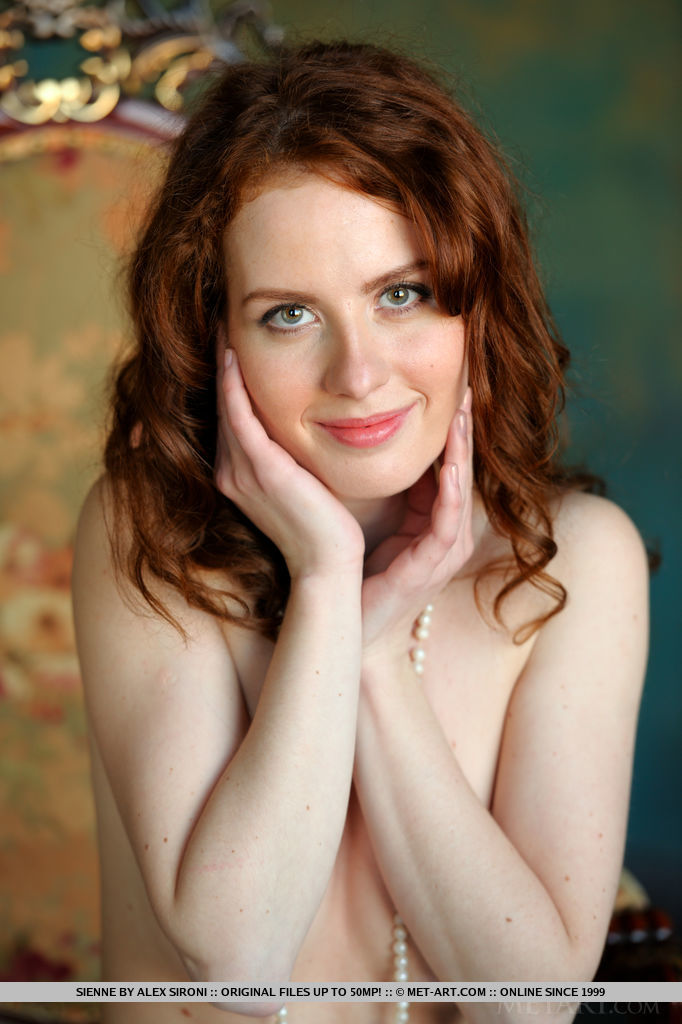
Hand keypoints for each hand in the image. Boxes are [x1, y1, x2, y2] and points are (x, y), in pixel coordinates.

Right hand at [214, 339, 364, 579]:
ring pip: (226, 405)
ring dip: (223, 365)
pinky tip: (232, 356)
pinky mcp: (260, 471)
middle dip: (222, 365)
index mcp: (241, 476)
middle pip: (222, 406)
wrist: (329, 568)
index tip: (235, 345)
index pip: (232, 418)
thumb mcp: (306, 486)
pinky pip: (238, 416)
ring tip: (224, 327)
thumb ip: (296, 458)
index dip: (230, 381)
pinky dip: (232, 385)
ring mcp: (241, 472)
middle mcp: (231, 473)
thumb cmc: (327, 530)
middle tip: (223, 322)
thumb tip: (311, 428)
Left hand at [361, 389, 473, 655]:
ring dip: (461, 452)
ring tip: (461, 416)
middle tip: (466, 386)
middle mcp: (448, 532)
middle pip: (461, 469)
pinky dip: (448, 493)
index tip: (452, 385)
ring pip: (459, 490)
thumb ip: (384, 487)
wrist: (351, 624)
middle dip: (464, 428)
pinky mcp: (432, 566)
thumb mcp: (376, 518)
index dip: (452, 426)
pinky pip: (446, 522)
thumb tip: (369, 440)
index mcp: (435, 519)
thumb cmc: (361, 572)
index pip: (449, 462)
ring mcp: (444, 551)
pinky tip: (447, 466)